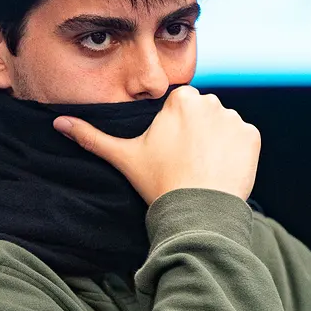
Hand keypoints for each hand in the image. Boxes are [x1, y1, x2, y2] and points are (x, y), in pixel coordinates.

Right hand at [54, 86, 259, 205]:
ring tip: (203, 169)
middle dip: (196, 135)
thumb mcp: (123, 157)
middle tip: (186, 163)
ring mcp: (234, 118)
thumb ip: (91, 136)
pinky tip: (221, 170)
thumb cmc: (159, 182)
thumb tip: (58, 122)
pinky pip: (243, 140)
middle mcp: (211, 101)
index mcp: (180, 98)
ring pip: (222, 127)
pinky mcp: (252, 136)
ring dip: (216, 143)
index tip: (170, 154)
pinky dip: (235, 154)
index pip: (179, 109)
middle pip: (203, 115)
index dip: (173, 133)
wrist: (196, 211)